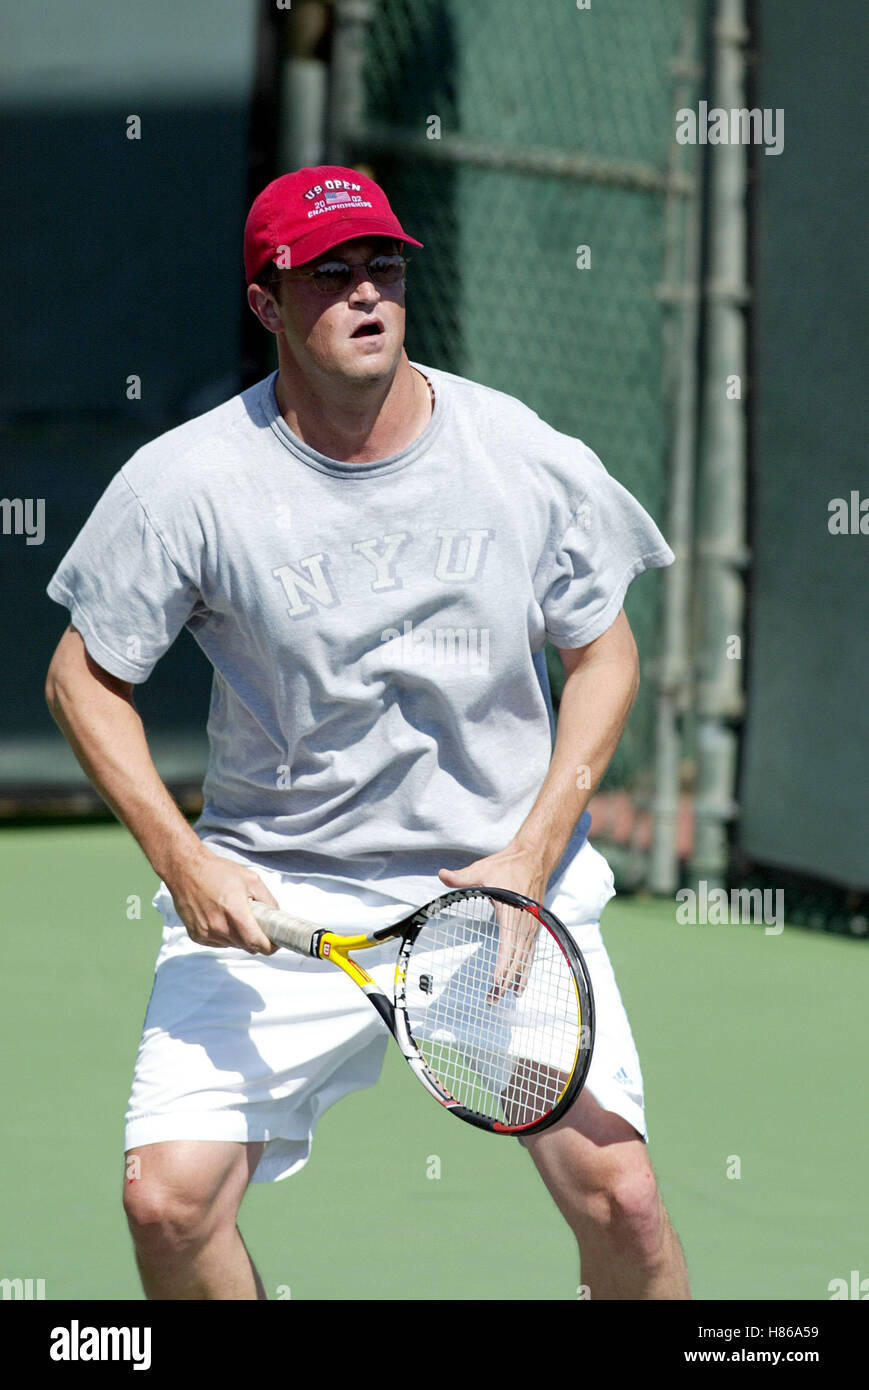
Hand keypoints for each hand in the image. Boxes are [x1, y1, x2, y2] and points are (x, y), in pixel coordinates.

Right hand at [164, 843, 279, 954]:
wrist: (186, 869)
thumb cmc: (218, 871)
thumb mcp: (251, 879)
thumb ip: (268, 899)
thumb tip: (276, 916)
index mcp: (234, 912)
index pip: (257, 942)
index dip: (270, 946)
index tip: (276, 942)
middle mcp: (219, 926)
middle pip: (247, 946)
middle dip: (256, 939)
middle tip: (258, 924)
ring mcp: (206, 933)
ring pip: (233, 945)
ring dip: (239, 937)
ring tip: (235, 916)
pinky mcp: (196, 935)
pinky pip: (218, 943)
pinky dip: (224, 936)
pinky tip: (221, 918)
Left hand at [438, 845, 547, 999]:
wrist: (533, 857)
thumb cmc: (507, 865)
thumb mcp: (481, 869)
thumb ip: (461, 877)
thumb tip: (441, 875)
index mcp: (512, 909)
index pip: (508, 943)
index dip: (503, 965)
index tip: (497, 981)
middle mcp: (525, 920)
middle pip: (517, 956)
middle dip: (508, 978)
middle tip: (495, 997)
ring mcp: (532, 923)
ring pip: (526, 955)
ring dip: (519, 976)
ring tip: (512, 995)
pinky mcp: (535, 923)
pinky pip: (531, 949)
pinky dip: (527, 965)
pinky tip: (523, 978)